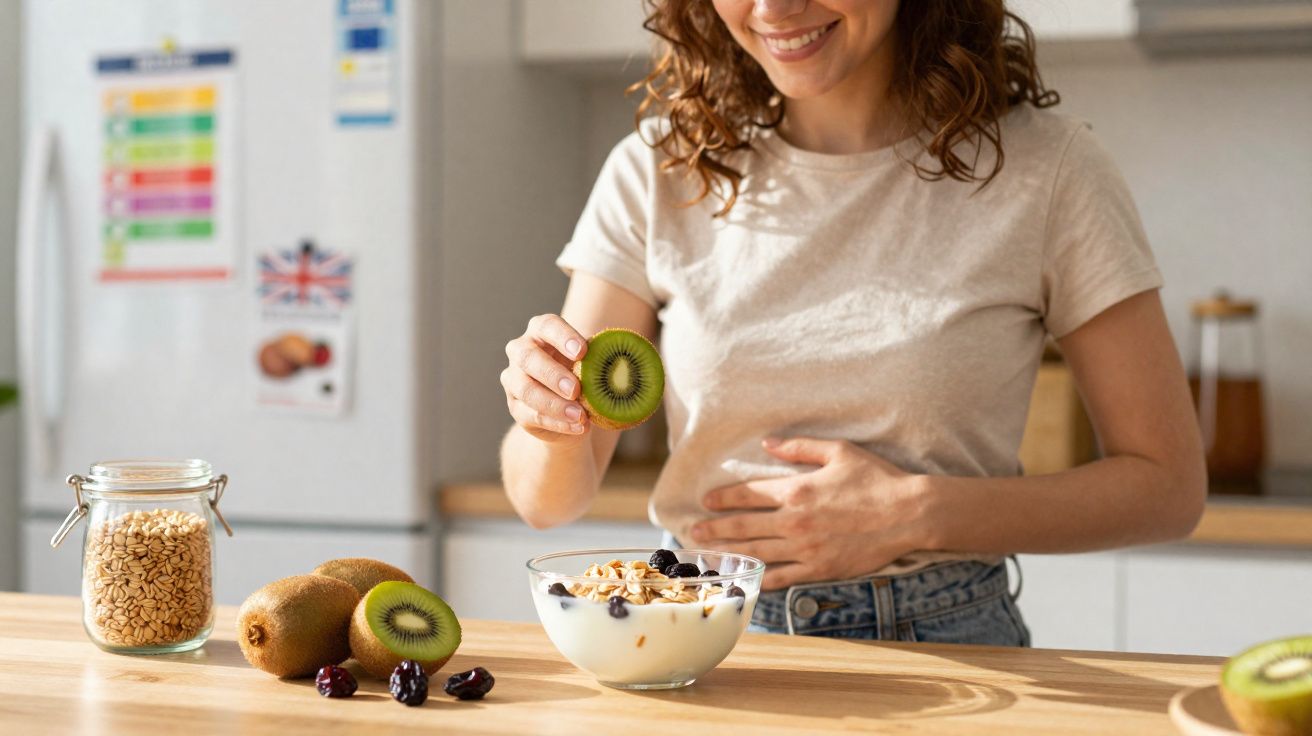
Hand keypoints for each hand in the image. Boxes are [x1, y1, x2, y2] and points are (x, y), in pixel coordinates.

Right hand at [502, 314, 589, 442]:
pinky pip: (531, 415)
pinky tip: (577, 427)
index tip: (582, 352)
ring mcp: (513, 379)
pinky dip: (557, 423)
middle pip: (528, 357)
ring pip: (526, 390)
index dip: (563, 337)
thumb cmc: (583, 375)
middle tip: (575, 390)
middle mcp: (521, 350)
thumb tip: (617, 362)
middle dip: (553, 374)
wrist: (571, 410)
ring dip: (554, 404)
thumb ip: (599, 359)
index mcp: (541, 331)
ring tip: (580, 415)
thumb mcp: (592, 364)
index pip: (547, 326)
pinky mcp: (515, 407)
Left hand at [688, 437, 927, 589]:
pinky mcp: (820, 568)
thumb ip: (799, 447)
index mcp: (796, 490)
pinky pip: (782, 576)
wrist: (909, 514)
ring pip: (756, 553)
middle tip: (693, 534)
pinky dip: (761, 578)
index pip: (748, 494)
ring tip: (708, 556)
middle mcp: (794, 521)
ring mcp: (806, 548)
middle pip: (744, 526)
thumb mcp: (838, 451)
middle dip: (715, 529)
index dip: (723, 497)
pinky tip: (745, 578)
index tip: (705, 500)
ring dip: (729, 554)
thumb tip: (768, 442)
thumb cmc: (876, 478)